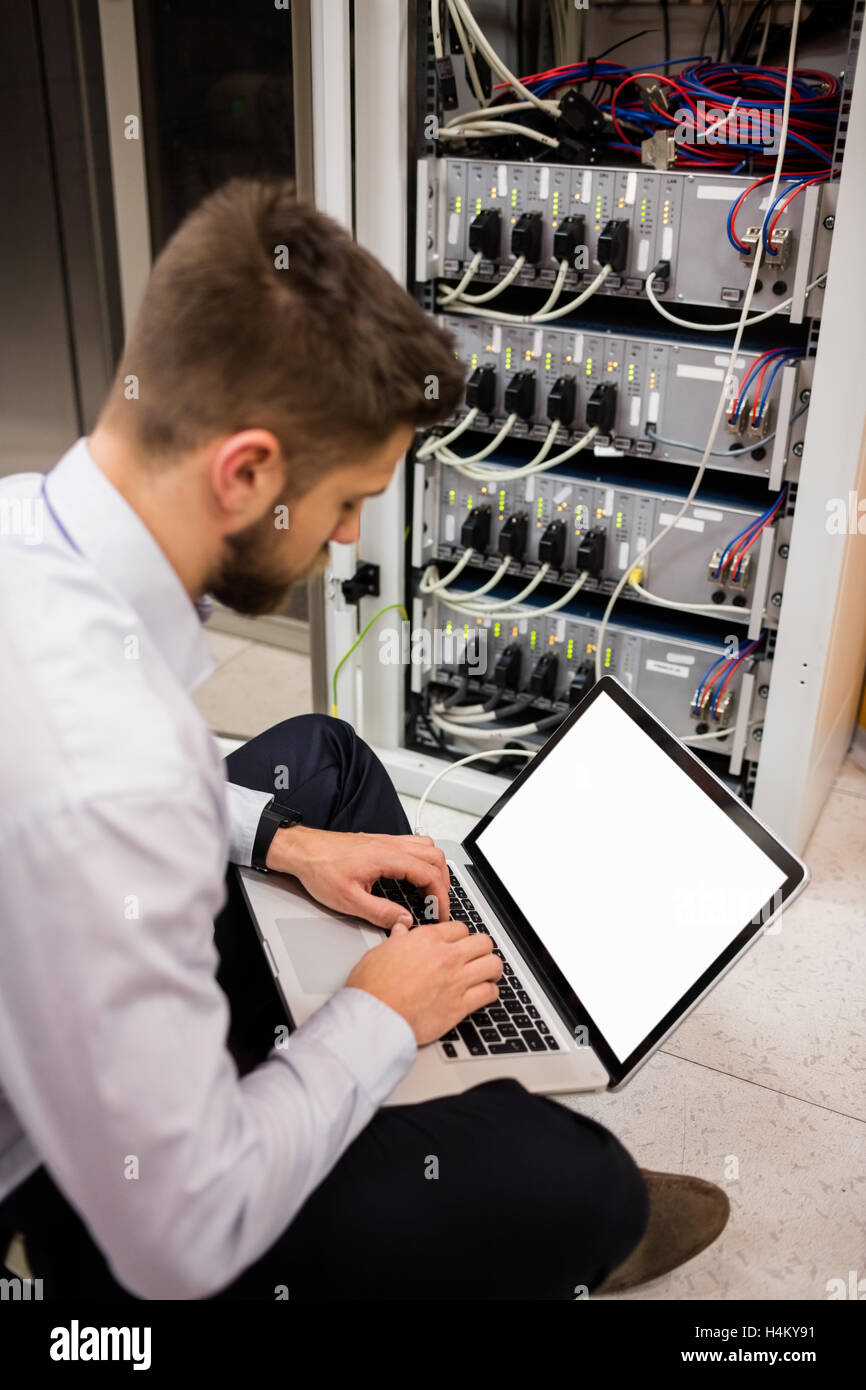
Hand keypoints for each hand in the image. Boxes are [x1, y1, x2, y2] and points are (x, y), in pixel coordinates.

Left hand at [265, 826, 449, 928]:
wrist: (302, 851)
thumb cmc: (320, 869)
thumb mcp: (349, 900)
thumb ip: (380, 912)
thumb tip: (403, 921)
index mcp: (387, 857)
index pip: (429, 874)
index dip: (440, 897)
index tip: (440, 913)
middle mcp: (390, 845)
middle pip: (435, 857)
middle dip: (443, 883)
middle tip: (437, 905)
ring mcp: (386, 841)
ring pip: (427, 847)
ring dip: (434, 869)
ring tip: (428, 891)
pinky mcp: (380, 842)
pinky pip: (413, 845)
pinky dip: (422, 861)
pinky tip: (412, 877)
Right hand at [345, 918, 502, 1044]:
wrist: (375, 1017)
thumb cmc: (372, 987)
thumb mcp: (380, 951)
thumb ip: (397, 939)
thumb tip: (402, 929)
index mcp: (427, 939)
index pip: (460, 928)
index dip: (461, 935)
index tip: (460, 943)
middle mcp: (446, 956)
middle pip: (483, 942)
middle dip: (482, 948)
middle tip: (478, 956)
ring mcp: (456, 981)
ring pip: (493, 965)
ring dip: (492, 968)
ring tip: (488, 973)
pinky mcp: (460, 1006)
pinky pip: (489, 993)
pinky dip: (490, 992)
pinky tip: (484, 993)